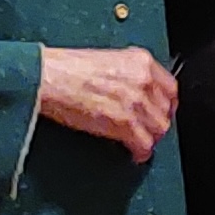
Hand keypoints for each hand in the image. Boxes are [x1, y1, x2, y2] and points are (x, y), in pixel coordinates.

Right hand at [38, 46, 179, 161]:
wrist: (44, 78)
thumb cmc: (63, 68)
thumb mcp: (105, 60)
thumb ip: (126, 73)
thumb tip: (132, 90)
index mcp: (140, 61)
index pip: (170, 88)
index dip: (165, 104)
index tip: (159, 111)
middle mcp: (143, 80)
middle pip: (165, 110)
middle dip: (158, 123)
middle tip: (148, 130)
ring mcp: (135, 102)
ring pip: (159, 128)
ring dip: (150, 138)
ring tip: (140, 143)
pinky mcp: (123, 123)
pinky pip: (144, 144)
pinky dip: (141, 152)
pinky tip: (134, 154)